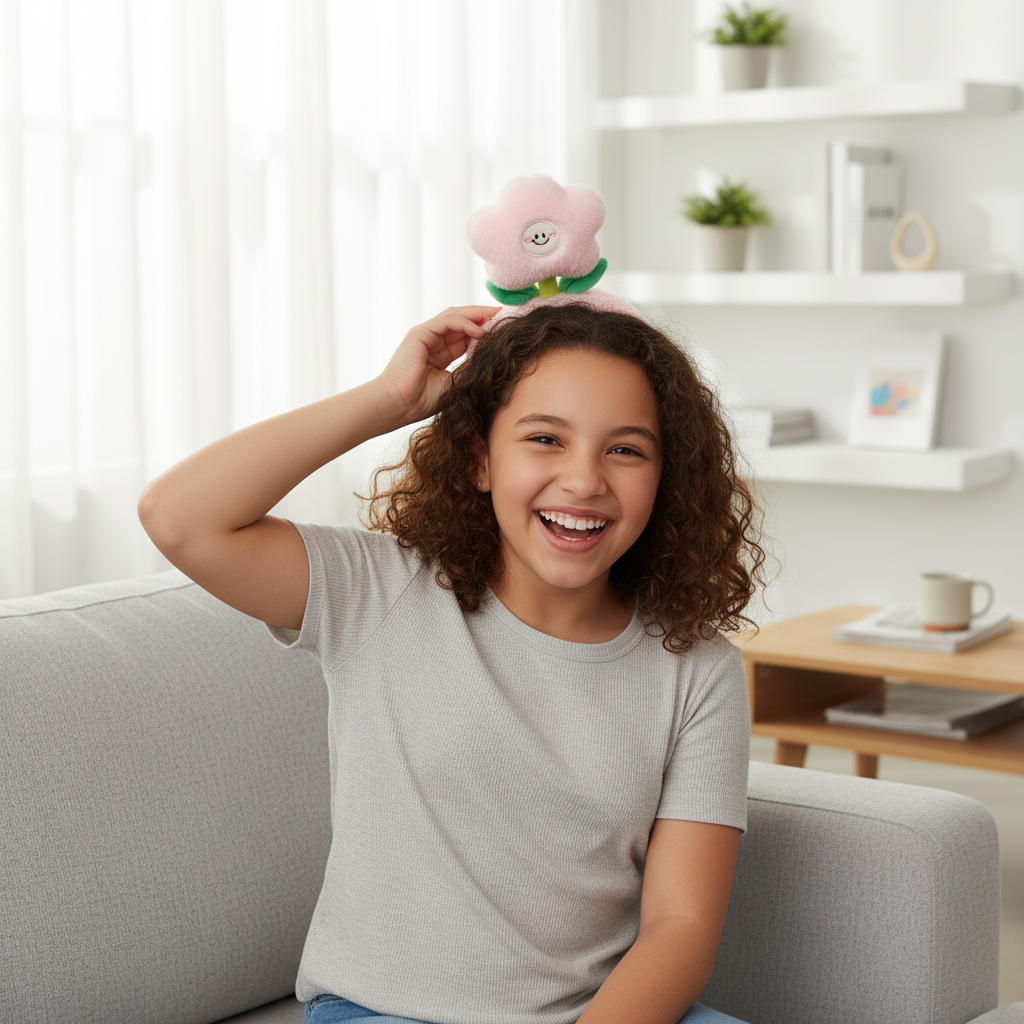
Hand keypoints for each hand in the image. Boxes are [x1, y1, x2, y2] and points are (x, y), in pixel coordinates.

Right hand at [375, 306, 500, 425]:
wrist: (399, 405)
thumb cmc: (422, 401)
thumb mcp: (454, 382)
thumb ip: (469, 369)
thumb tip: (491, 359)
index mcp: (440, 353)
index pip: (465, 335)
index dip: (484, 330)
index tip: (503, 329)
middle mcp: (433, 341)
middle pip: (461, 320)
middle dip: (482, 316)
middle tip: (502, 313)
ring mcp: (425, 335)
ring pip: (455, 316)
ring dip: (476, 315)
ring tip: (495, 316)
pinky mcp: (419, 333)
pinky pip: (447, 322)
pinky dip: (465, 323)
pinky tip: (480, 330)